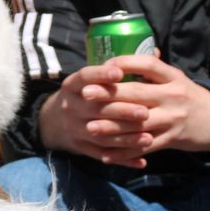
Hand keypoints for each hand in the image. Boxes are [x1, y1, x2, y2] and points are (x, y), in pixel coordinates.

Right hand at [37, 62, 154, 162]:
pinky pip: (103, 155)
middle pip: (96, 108)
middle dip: (122, 110)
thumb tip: (154, 50)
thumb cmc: (84, 94)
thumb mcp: (89, 79)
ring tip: (149, 138)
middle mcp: (70, 106)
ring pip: (102, 134)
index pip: (85, 76)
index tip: (119, 72)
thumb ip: (117, 67)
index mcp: (73, 85)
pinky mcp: (81, 147)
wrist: (55, 121)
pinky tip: (142, 159)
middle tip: (144, 112)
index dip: (101, 74)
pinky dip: (123, 158)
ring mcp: (74, 128)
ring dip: (126, 138)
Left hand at [98, 54, 209, 164]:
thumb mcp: (175, 78)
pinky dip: (125, 152)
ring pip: (138, 123)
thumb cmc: (186, 96)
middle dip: (110, 94)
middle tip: (86, 94)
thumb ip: (152, 69)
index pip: (149, 65)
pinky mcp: (170, 140)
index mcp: (173, 77)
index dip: (126, 63)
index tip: (104, 66)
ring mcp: (172, 119)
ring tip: (90, 127)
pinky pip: (144, 147)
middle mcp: (173, 96)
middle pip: (138, 93)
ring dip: (113, 127)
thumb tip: (123, 52)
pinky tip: (106, 155)